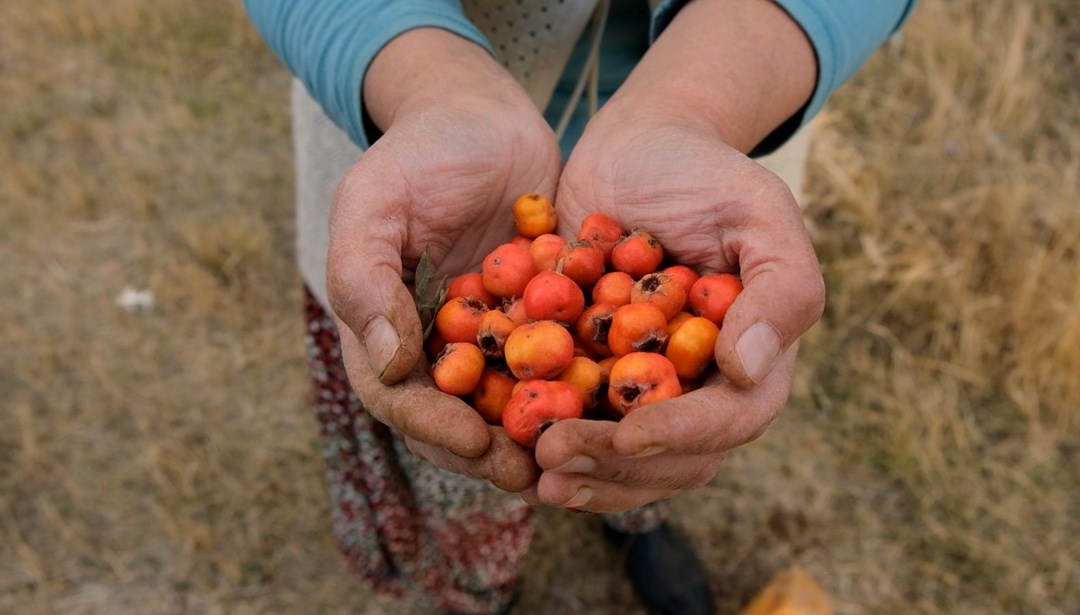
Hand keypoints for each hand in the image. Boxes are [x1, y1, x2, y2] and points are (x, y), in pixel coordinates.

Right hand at [326, 30, 561, 491]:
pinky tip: (614, 406)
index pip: (399, 397)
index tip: (474, 441)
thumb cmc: (418, 152)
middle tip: (535, 472)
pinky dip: (580, 389)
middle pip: (456, 419)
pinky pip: (558, 365)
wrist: (483, 115)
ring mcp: (489, 339)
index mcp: (382, 329)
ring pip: (511, 403)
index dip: (434, 427)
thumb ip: (363, 276)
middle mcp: (435, 347)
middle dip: (493, 451)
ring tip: (577, 455)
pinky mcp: (539, 323)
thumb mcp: (374, 201)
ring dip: (540, 435)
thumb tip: (387, 363)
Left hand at [526, 109, 824, 512]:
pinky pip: (569, 421)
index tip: (627, 434)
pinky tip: (498, 438)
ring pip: (619, 460)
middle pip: (670, 460)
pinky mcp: (589, 373)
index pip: (728, 420)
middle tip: (554, 456)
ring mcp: (641, 387)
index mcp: (749, 359)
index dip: (680, 435)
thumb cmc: (705, 174)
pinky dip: (537, 437)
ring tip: (527, 469)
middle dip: (614, 467)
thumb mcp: (757, 210)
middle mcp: (698, 387)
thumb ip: (781, 287)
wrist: (637, 146)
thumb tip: (748, 371)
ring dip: (577, 472)